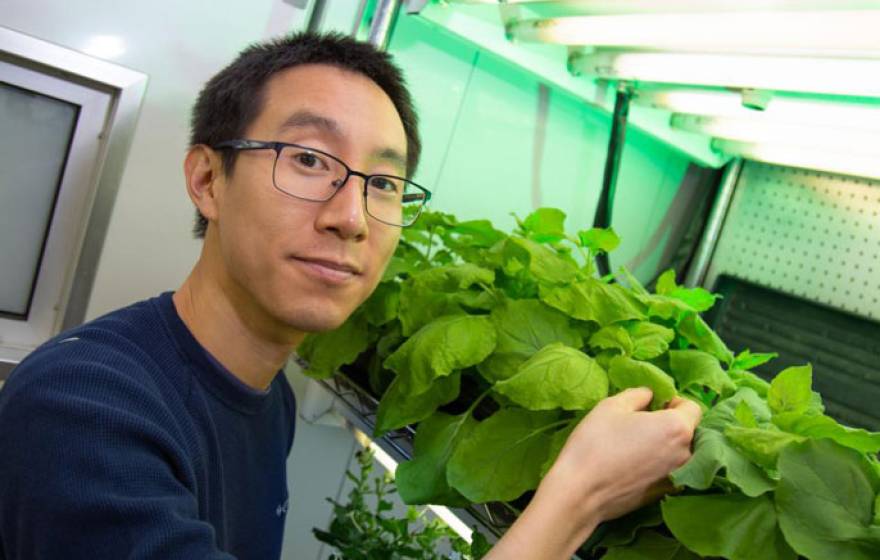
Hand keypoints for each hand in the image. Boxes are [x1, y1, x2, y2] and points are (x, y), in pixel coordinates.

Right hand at [484, 388, 700, 559]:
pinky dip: (659, 464)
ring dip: (666, 445)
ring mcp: (676, 477)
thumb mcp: (611, 406)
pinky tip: (635, 464)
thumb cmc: (596, 442)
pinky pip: (670, 471)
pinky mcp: (665, 493)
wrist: (581, 492)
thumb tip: (650, 397)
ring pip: (680, 452)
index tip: (654, 405)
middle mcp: (685, 454)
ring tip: (638, 445)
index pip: (693, 408)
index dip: (675, 402)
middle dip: (671, 424)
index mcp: (676, 428)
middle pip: (689, 432)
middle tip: (642, 424)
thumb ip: (638, 395)